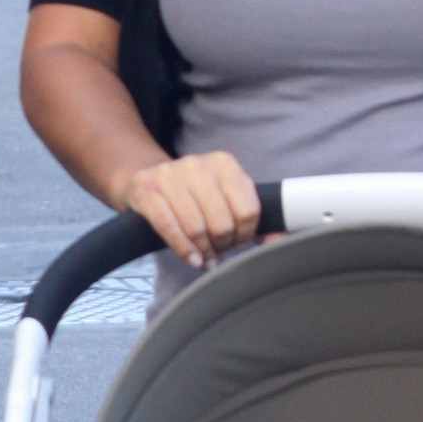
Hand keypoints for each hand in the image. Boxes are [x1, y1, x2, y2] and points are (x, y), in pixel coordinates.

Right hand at [118, 150, 261, 268]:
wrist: (148, 180)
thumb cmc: (193, 196)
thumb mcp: (224, 196)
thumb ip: (250, 216)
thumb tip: (276, 242)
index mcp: (224, 164)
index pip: (248, 210)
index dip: (245, 234)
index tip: (238, 241)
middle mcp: (197, 164)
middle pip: (222, 222)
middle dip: (223, 245)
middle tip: (219, 250)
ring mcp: (169, 175)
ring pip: (196, 227)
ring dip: (203, 251)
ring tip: (204, 256)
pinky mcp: (146, 188)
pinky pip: (168, 227)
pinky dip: (183, 249)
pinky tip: (191, 258)